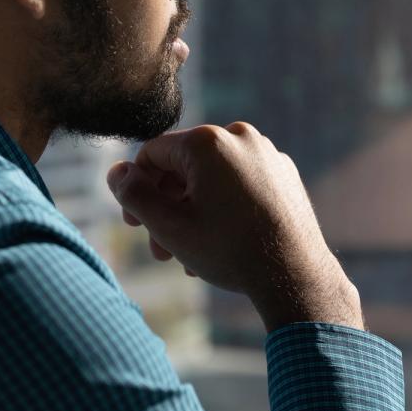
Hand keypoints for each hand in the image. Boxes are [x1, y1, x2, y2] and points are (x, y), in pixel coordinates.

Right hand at [107, 122, 363, 331]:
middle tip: (161, 250)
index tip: (134, 224)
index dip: (136, 188)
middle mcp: (239, 136)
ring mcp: (266, 153)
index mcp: (207, 141)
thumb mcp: (169, 226)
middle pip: (183, 167)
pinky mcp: (284, 173)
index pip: (152, 154)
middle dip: (167, 208)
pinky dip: (224, 207)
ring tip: (190, 255)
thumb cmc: (229, 250)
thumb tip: (116, 172)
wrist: (294, 274)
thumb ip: (133, 195)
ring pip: (212, 178)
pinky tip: (221, 243)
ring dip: (193, 213)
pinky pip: (240, 183)